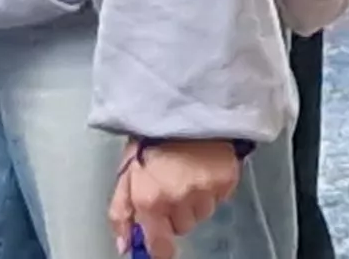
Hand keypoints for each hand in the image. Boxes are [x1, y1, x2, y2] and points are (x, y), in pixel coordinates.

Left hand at [108, 139, 245, 255]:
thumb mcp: (125, 173)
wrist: (181, 104)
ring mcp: (206, 191)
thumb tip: (124, 246)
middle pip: (183, 227)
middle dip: (176, 212)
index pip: (160, 246)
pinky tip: (203, 166)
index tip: (160, 243)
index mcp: (150, 200)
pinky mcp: (227, 181)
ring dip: (196, 200)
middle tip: (171, 183)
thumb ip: (121, 212)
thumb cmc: (148, 138)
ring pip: (203, 214)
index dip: (160, 247)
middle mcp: (179, 200)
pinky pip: (220, 198)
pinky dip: (213, 187)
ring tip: (188, 171)